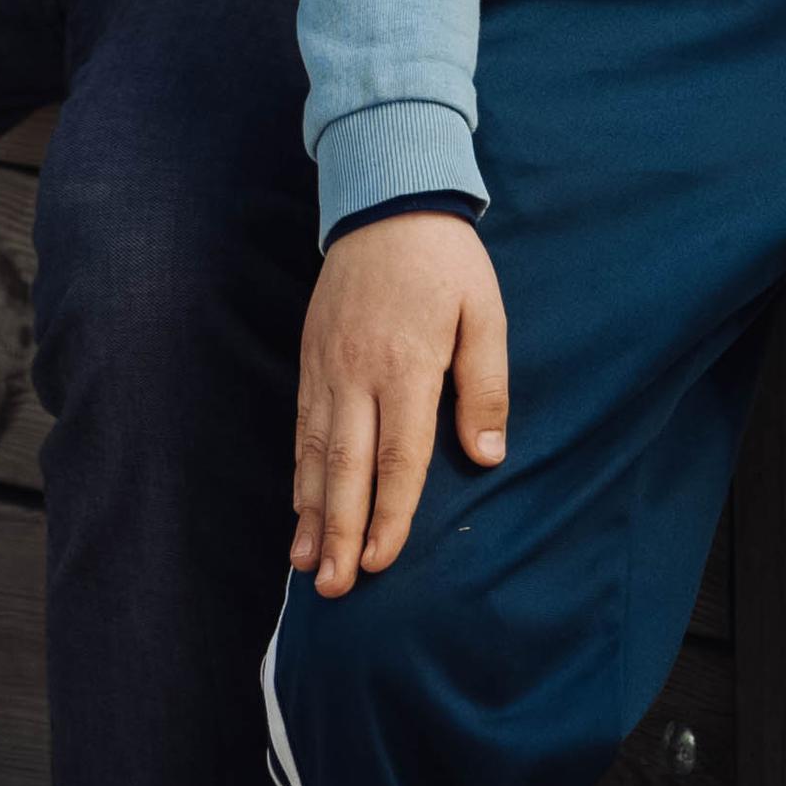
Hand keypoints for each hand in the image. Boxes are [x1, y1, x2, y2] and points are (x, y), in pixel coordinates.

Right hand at [290, 215, 509, 596]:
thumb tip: (487, 455)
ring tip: (304, 565)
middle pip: (345, 465)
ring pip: (313, 452)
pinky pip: (301, 426)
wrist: (386, 198)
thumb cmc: (445, 261)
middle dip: (338, 531)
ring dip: (309, 513)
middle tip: (333, 588)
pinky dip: (298, 473)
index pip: (397, 455)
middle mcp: (357, 371)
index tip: (379, 560)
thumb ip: (486, 385)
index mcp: (407, 364)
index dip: (389, 513)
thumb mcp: (485, 312)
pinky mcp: (311, 357)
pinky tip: (298, 508)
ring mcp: (327, 366)